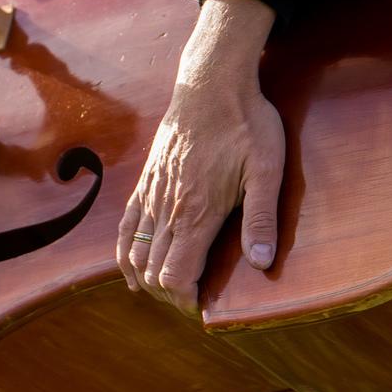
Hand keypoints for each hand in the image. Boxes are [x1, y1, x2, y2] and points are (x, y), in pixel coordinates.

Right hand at [117, 0, 284, 316]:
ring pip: (133, 252)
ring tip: (167, 290)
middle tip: (191, 301)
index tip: (202, 308)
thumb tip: (262, 264)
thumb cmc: (245, 123)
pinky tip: (133, 267)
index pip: (175, 275)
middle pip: (152, 270)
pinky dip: (125, 253)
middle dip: (168, 295)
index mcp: (196, 212)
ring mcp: (151, 194)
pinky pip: (125, 226)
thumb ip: (262, 218)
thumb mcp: (267, 168)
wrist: (211, 83)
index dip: (184, 300)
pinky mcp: (145, 181)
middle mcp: (167, 208)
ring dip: (145, 278)